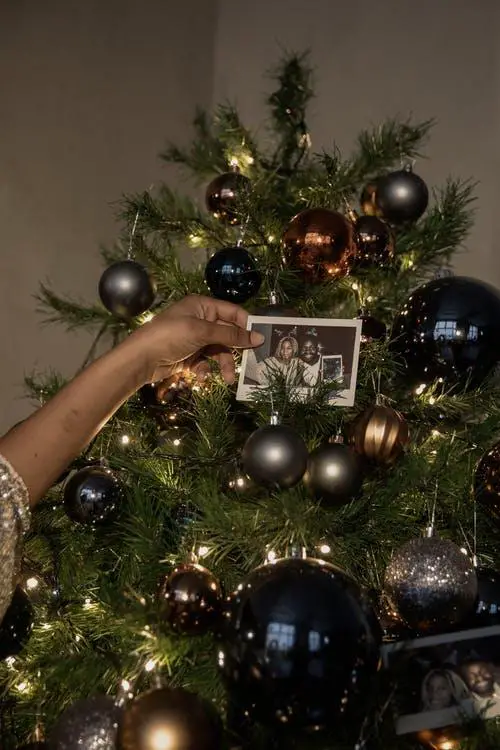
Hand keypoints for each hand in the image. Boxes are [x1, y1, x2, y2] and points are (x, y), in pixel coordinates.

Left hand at [129, 295, 264, 384]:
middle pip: (228, 334)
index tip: (260, 341)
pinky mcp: (189, 355)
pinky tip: (202, 377)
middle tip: (249, 364)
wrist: (141, 358)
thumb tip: (258, 337)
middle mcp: (200, 320)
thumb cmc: (170, 336)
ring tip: (227, 380)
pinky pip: (206, 362)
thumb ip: (231, 336)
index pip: (233, 312)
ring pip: (218, 351)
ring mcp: (194, 339)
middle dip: (236, 350)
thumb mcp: (202, 332)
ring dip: (224, 365)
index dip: (246, 326)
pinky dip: (206, 370)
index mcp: (203, 306)